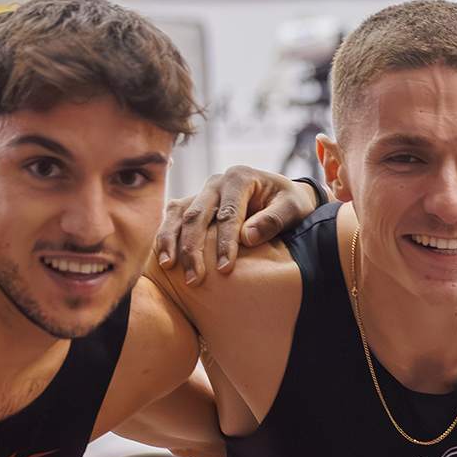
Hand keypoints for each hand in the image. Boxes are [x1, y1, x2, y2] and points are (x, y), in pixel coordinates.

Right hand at [156, 167, 318, 284]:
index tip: (224, 269)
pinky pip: (174, 215)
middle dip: (193, 248)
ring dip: (172, 241)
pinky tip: (162, 255)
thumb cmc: (291, 203)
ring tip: (169, 267)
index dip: (225, 243)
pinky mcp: (195, 203)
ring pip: (179, 214)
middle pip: (197, 215)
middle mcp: (216, 182)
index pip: (228, 214)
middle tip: (195, 278)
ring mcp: (203, 192)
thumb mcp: (293, 208)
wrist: (282, 195)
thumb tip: (247, 237)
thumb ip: (274, 220)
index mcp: (239, 178)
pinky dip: (166, 234)